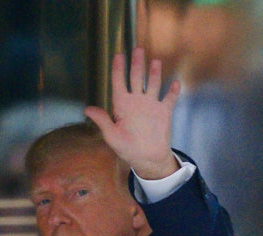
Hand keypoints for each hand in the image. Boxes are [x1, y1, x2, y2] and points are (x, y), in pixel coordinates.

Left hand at [84, 47, 179, 179]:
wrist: (146, 158)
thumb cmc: (126, 148)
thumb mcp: (111, 135)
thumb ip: (102, 120)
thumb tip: (87, 109)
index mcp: (122, 105)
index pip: (119, 83)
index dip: (118, 69)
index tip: (118, 55)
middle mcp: (136, 101)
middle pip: (136, 78)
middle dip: (136, 64)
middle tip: (137, 49)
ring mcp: (150, 105)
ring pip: (153, 84)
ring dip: (154, 73)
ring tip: (154, 61)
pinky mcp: (163, 112)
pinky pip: (169, 98)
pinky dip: (173, 91)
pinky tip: (175, 83)